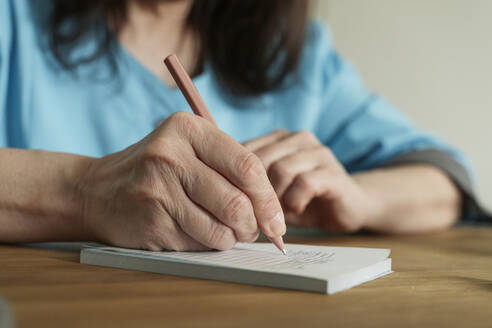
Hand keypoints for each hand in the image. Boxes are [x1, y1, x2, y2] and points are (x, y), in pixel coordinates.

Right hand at [77, 112, 284, 250]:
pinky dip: (207, 244)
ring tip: (225, 231)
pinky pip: (198, 244)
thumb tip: (272, 212)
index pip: (247, 165)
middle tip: (251, 230)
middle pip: (236, 202)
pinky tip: (195, 232)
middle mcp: (171, 156)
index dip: (269, 198)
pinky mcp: (150, 222)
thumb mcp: (189, 149)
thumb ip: (230, 168)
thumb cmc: (157, 169)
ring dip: (231, 238)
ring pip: (220, 230)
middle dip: (252, 225)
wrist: (98, 189)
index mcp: (188, 129)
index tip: (276, 220)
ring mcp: (157, 190)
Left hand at [244, 130, 382, 231]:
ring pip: (280, 170)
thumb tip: (217, 190)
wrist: (348, 207)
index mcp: (278, 138)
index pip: (243, 150)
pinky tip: (296, 209)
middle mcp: (297, 138)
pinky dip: (294, 201)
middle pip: (259, 159)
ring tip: (277, 213)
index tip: (233, 202)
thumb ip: (248, 185)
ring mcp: (318, 152)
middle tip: (254, 213)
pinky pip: (304, 183)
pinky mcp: (333, 171)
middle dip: (253, 191)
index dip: (233, 178)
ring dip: (275, 198)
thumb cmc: (302, 200)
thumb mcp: (270, 191)